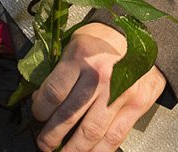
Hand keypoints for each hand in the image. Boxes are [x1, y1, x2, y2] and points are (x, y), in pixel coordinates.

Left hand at [30, 24, 166, 151]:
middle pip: (69, 115)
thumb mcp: (75, 44)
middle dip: (52, 135)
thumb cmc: (104, 40)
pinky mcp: (136, 105)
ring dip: (73, 148)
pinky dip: (99, 150)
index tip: (37, 115)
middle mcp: (99, 76)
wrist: (141, 36)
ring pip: (91, 131)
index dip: (40, 110)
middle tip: (44, 143)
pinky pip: (115, 136)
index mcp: (80, 56)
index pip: (54, 92)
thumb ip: (60, 71)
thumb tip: (41, 99)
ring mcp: (119, 93)